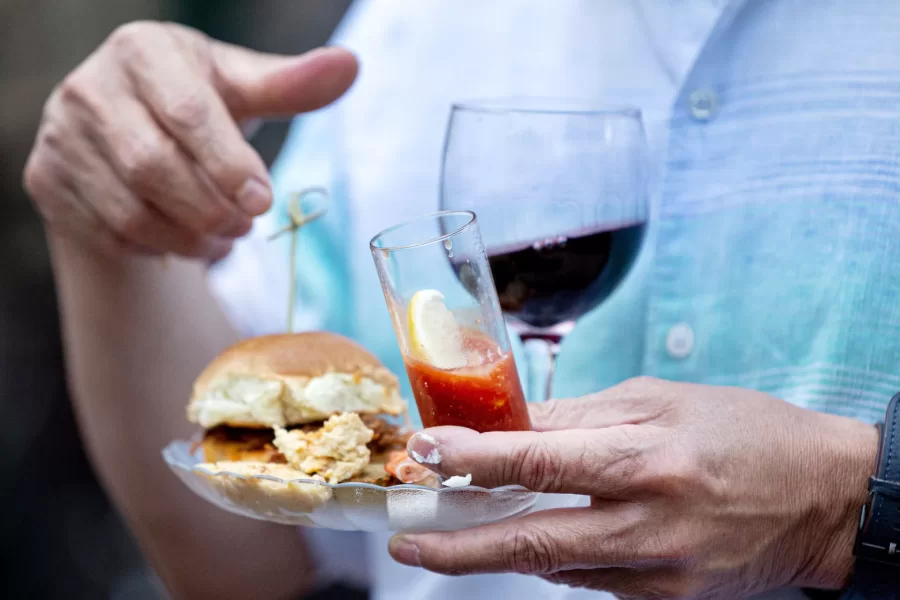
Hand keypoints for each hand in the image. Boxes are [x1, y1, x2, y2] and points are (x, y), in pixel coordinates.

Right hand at [23, 21, 356, 259]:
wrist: (126, 130)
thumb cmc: (197, 105)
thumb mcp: (241, 89)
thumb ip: (291, 85)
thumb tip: (350, 66)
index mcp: (143, 52)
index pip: (188, 113)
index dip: (230, 164)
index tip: (264, 200)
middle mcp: (89, 88)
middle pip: (154, 166)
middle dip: (212, 208)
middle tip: (248, 224)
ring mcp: (60, 137)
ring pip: (131, 211)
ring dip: (190, 238)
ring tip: (226, 236)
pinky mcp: (47, 181)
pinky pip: (109, 235)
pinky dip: (158, 249)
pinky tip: (186, 242)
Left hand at [390, 377, 877, 598]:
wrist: (826, 497)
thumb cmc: (744, 431)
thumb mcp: (659, 400)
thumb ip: (579, 416)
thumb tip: (510, 423)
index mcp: (645, 456)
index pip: (538, 460)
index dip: (473, 458)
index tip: (426, 453)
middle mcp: (648, 521)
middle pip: (532, 539)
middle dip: (458, 545)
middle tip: (406, 538)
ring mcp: (659, 570)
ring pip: (555, 568)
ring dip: (496, 553)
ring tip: (449, 536)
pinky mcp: (669, 598)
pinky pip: (591, 582)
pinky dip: (553, 562)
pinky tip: (530, 541)